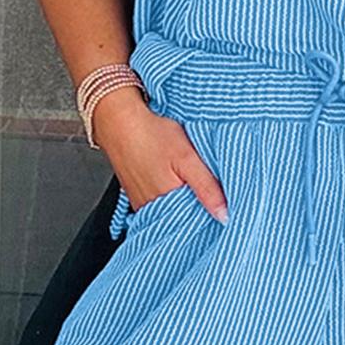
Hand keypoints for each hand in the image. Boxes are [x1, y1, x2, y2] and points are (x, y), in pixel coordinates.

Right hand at [87, 87, 227, 222]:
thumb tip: (224, 216)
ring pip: (173, 213)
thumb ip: (207, 188)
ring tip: (187, 180)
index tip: (226, 202)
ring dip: (185, 203)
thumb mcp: (187, 158)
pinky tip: (173, 181)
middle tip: (207, 186)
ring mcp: (144, 205)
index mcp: (170, 202)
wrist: (118, 122)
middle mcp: (154, 210)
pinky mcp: (137, 198)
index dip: (214, 212)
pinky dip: (170, 198)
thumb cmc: (151, 134)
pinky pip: (159, 207)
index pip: (200, 222)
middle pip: (186, 219)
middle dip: (200, 209)